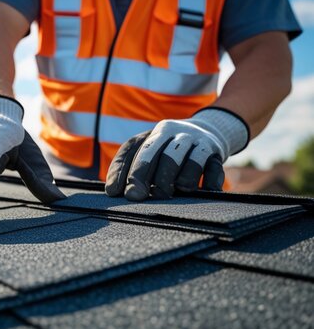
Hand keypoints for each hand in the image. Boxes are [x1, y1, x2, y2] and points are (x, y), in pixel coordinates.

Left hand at [106, 108, 248, 200]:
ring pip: (187, 162)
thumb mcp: (151, 149)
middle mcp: (176, 133)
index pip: (134, 148)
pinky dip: (208, 185)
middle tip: (136, 197)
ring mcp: (198, 141)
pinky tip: (201, 194)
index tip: (114, 192)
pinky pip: (214, 170)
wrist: (210, 131)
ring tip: (169, 194)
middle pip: (157, 152)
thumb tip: (112, 191)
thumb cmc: (170, 148)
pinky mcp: (216, 153)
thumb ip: (132, 165)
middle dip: (143, 176)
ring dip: (177, 182)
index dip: (121, 171)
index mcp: (156, 132)